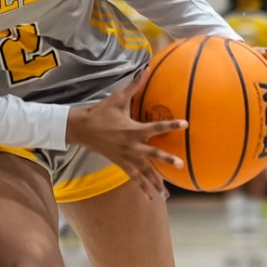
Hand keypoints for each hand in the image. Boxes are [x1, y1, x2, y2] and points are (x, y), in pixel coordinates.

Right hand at [66, 83, 182, 198]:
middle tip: (179, 164)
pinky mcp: (120, 163)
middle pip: (151, 154)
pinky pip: (133, 177)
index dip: (171, 125)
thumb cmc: (100, 112)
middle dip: (166, 159)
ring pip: (143, 172)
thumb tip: (147, 68)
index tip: (185, 124)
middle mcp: (131, 145)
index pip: (156, 127)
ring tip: (167, 195)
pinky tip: (152, 198)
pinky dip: (142, 187)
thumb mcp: (117, 98)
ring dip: (155, 182)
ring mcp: (126, 157)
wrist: (81, 128)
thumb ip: (134, 85)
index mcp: (132, 129)